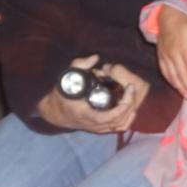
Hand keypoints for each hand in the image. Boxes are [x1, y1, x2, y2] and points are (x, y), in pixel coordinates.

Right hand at [33, 55, 147, 133]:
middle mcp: (94, 124)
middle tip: (132, 88)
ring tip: (132, 97)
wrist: (54, 113)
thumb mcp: (67, 78)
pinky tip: (131, 110)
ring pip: (120, 126)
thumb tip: (95, 58)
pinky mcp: (99, 129)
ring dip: (129, 112)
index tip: (129, 88)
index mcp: (87, 114)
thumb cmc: (61, 95)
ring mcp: (97, 128)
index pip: (112, 115)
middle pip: (120, 120)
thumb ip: (79, 65)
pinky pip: (117, 129)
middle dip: (130, 104)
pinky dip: (127, 121)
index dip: (125, 104)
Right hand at [155, 6, 186, 97]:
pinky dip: (170, 80)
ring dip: (180, 87)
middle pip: (181, 74)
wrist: (167, 17)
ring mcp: (165, 57)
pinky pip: (164, 72)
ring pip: (172, 76)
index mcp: (183, 48)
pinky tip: (176, 86)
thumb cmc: (185, 25)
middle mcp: (173, 55)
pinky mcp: (160, 57)